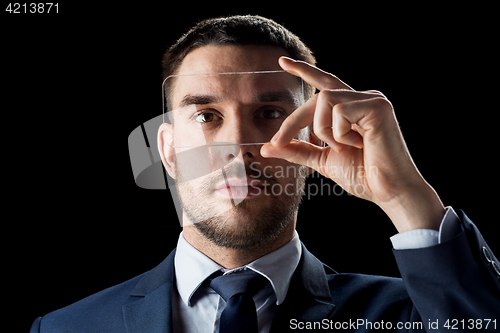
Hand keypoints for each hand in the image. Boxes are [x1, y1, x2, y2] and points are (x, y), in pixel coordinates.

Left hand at [261, 57, 444, 232]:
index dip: (304, 70)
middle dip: (294, 120)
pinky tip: (359, 144)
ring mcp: (372, 99)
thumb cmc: (362, 176)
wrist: (388, 191)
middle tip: (278, 142)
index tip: (281, 61)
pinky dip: (339, 133)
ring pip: (325, 99)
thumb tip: (266, 148)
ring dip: (323, 129)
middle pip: (318, 95)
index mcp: (353, 108)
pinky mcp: (378, 105)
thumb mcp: (322, 160)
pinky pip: (339, 110)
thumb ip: (297, 150)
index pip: (325, 83)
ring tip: (343, 147)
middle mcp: (363, 98)